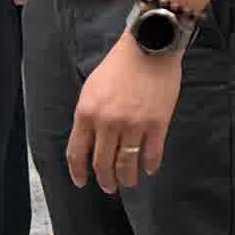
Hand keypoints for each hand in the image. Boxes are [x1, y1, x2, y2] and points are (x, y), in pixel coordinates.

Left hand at [66, 36, 181, 192]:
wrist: (150, 46)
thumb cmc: (119, 65)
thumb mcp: (92, 89)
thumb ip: (87, 116)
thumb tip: (89, 143)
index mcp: (87, 113)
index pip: (77, 153)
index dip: (78, 172)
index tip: (82, 182)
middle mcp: (108, 122)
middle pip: (102, 163)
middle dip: (105, 181)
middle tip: (109, 188)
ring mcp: (133, 124)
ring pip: (126, 164)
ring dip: (127, 178)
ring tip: (129, 182)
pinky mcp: (157, 123)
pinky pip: (152, 154)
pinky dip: (150, 165)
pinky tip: (149, 169)